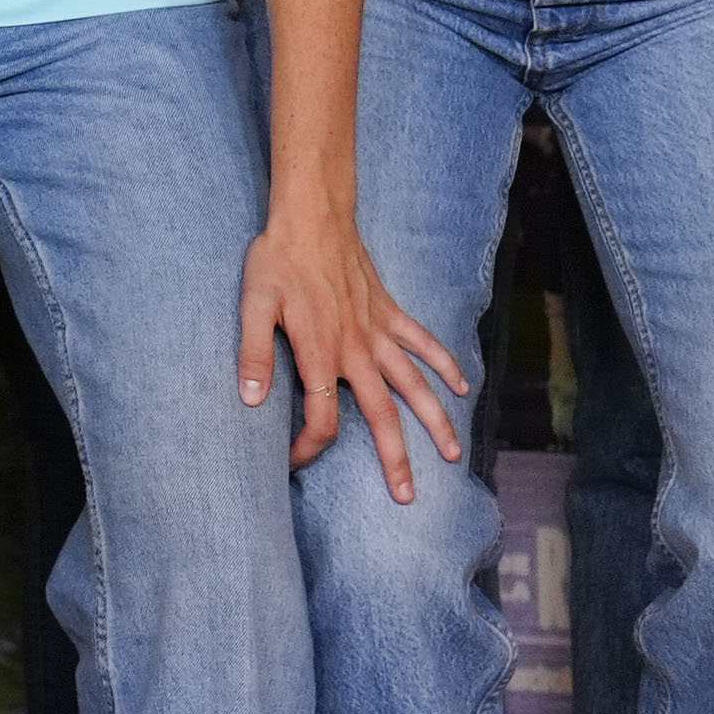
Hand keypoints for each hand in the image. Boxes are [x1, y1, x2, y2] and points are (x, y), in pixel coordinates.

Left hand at [247, 183, 466, 495]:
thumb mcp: (252, 305)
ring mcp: (378, 331)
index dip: (309, 446)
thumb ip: (253, 354)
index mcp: (320, 354)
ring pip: (414, 385)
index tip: (297, 463)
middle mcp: (355, 350)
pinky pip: (423, 342)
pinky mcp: (390, 312)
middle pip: (380, 415)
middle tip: (407, 495)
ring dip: (435, 420)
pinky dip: (445, 362)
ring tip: (453, 454)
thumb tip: (251, 401)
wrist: (312, 217)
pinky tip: (462, 386)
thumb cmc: (276, 260)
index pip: (320, 418)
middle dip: (394, 458)